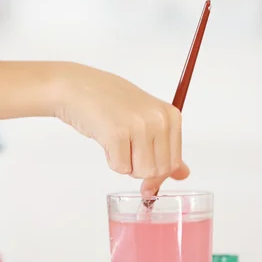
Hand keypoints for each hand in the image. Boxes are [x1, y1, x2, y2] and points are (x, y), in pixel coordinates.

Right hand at [52, 62, 189, 191]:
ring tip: (117, 142)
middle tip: (126, 147)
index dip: (156, 171)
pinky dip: (111, 161)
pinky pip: (120, 168)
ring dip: (126, 165)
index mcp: (171, 115)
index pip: (174, 162)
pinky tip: (106, 140)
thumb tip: (183, 174)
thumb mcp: (145, 120)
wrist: (77, 87)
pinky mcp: (117, 134)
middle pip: (158, 171)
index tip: (141, 162)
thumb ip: (165, 148)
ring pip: (141, 172)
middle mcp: (159, 120)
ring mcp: (139, 126)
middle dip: (140, 168)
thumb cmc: (110, 102)